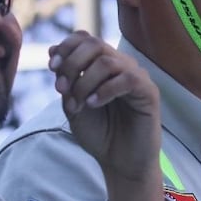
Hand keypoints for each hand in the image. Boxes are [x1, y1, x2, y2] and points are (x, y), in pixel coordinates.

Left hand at [48, 31, 164, 200]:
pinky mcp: (149, 92)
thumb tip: (53, 50)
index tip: (51, 67)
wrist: (120, 163)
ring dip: (85, 81)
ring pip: (108, 60)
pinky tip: (93, 104)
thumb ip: (66, 80)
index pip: (85, 38)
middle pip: (94, 44)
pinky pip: (127, 79)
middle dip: (72, 63)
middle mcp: (120, 66)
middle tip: (62, 88)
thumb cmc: (100, 134)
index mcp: (102, 65)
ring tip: (78, 104)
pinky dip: (104, 90)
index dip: (66, 47)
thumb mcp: (73, 105)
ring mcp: (136, 77)